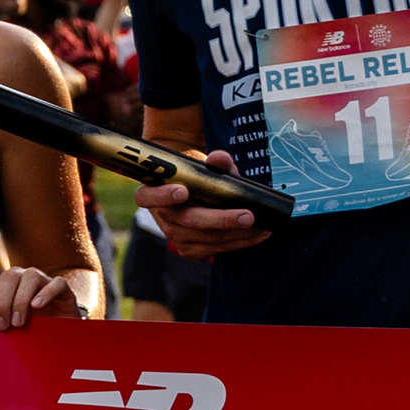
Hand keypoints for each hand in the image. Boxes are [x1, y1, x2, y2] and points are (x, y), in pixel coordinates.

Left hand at [0, 266, 93, 331]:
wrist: (63, 330)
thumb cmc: (34, 327)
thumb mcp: (14, 327)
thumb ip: (0, 324)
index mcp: (9, 286)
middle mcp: (25, 278)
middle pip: (9, 277)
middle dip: (2, 303)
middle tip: (3, 326)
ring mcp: (45, 281)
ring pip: (31, 276)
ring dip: (21, 299)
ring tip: (18, 322)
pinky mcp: (64, 289)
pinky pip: (57, 283)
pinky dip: (46, 293)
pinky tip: (37, 306)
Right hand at [143, 154, 268, 259]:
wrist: (197, 194)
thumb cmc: (197, 177)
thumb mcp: (204, 165)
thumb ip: (214, 161)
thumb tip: (220, 159)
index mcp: (154, 192)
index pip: (146, 197)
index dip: (162, 195)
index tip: (183, 190)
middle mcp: (164, 217)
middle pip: (188, 221)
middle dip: (220, 219)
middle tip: (248, 215)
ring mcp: (176, 237)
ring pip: (208, 239)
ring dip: (238, 233)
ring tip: (262, 224)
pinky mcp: (191, 251)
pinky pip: (217, 249)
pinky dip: (240, 242)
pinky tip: (259, 234)